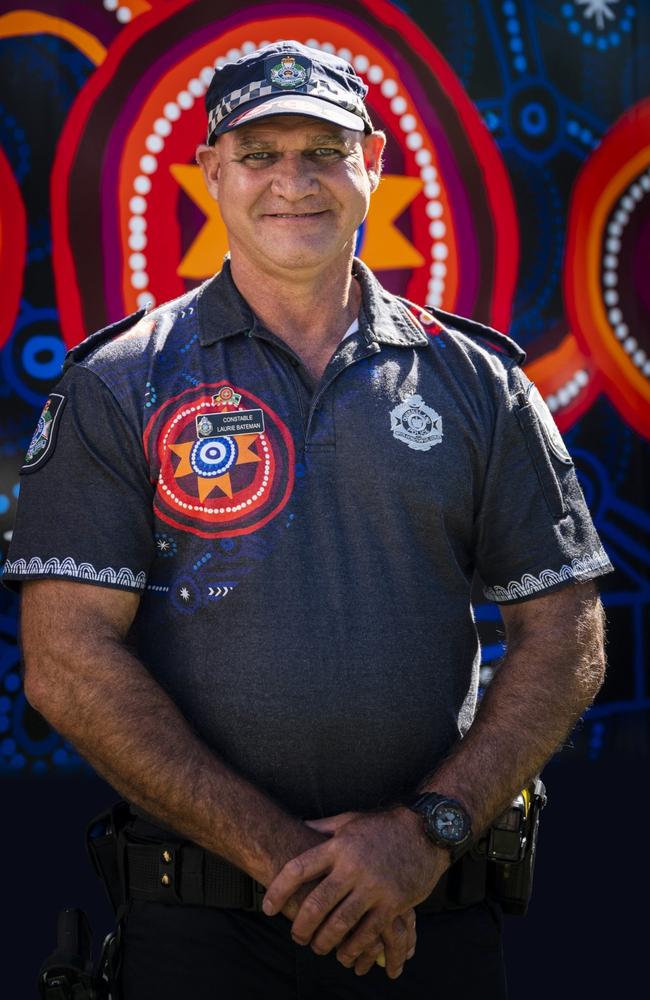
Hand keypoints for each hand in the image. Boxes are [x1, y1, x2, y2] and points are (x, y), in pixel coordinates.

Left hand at [263, 807, 446, 978]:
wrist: (425, 831)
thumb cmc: (383, 827)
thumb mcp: (350, 821)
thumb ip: (323, 828)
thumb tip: (298, 827)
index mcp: (338, 846)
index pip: (299, 869)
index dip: (279, 889)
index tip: (268, 907)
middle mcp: (353, 867)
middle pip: (317, 903)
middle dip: (301, 925)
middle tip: (296, 936)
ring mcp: (373, 887)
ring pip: (341, 923)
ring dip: (325, 942)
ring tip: (318, 948)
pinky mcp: (393, 903)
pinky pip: (369, 933)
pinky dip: (355, 948)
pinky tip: (346, 955)